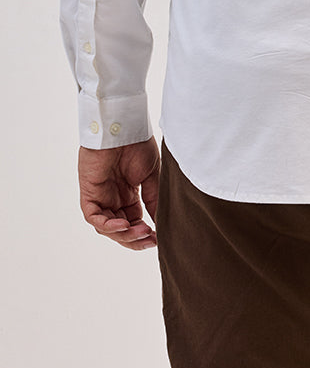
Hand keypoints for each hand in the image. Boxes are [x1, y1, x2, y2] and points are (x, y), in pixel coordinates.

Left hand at [78, 135, 159, 249]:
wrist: (124, 127)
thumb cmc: (138, 144)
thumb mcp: (151, 176)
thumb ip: (153, 200)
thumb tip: (161, 223)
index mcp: (128, 193)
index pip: (134, 221)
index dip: (144, 233)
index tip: (159, 238)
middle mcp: (113, 198)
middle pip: (121, 228)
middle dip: (135, 238)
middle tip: (151, 240)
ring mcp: (100, 196)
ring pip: (107, 227)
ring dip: (124, 234)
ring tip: (141, 232)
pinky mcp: (89, 193)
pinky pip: (94, 217)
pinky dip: (107, 225)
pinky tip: (123, 225)